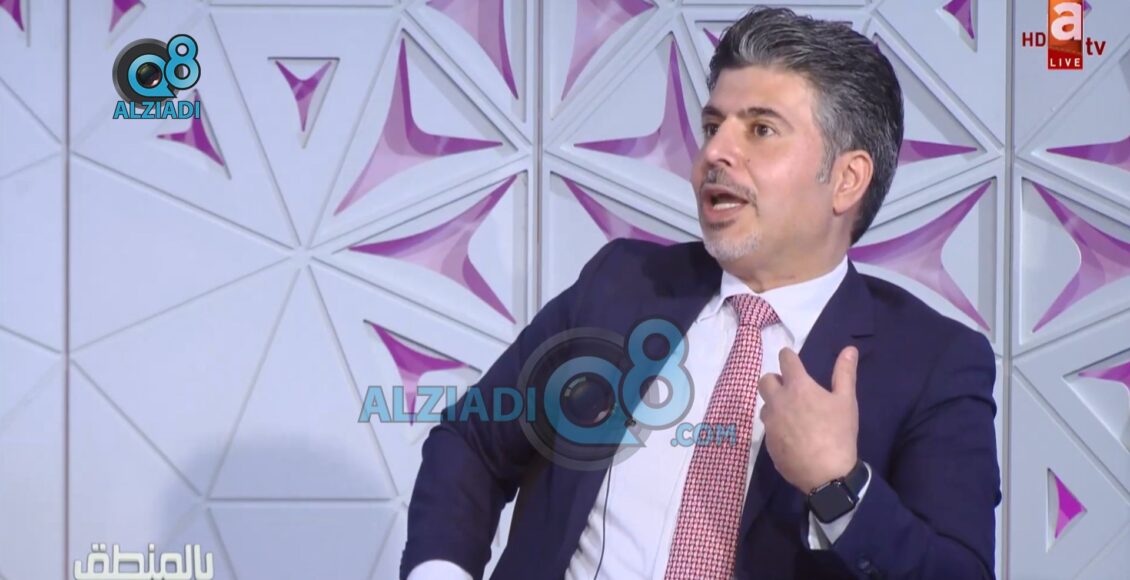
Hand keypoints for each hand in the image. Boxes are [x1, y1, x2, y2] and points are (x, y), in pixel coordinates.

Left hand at [758, 346, 859, 492]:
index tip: (791, 358)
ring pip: (765, 406)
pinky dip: (777, 426)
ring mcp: (770, 423)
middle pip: (765, 381)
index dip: (788, 356)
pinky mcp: (768, 443)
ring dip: (775, 405)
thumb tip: (850, 348)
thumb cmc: (838, 433)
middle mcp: (778, 401)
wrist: (826, 474)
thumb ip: (845, 373)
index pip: (785, 360)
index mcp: (797, 387)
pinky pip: (769, 428)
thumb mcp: (846, 401)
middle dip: (775, 380)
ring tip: (793, 414)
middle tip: (791, 389)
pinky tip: (792, 436)